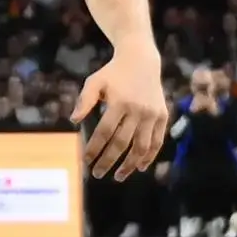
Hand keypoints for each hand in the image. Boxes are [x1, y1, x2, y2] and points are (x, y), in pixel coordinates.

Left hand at [75, 51, 172, 179]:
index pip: (104, 132)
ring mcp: (152, 114)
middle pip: (122, 143)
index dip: (94, 148)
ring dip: (130, 165)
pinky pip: (156, 141)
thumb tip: (74, 121)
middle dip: (108, 161)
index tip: (85, 161)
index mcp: (120, 102)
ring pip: (141, 147)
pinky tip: (140, 167)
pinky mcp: (162, 116)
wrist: (141, 60)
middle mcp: (138, 110)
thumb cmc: (113, 74)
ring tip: (118, 176)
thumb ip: (84, 100)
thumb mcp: (95, 81)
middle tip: (97, 174)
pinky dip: (149, 156)